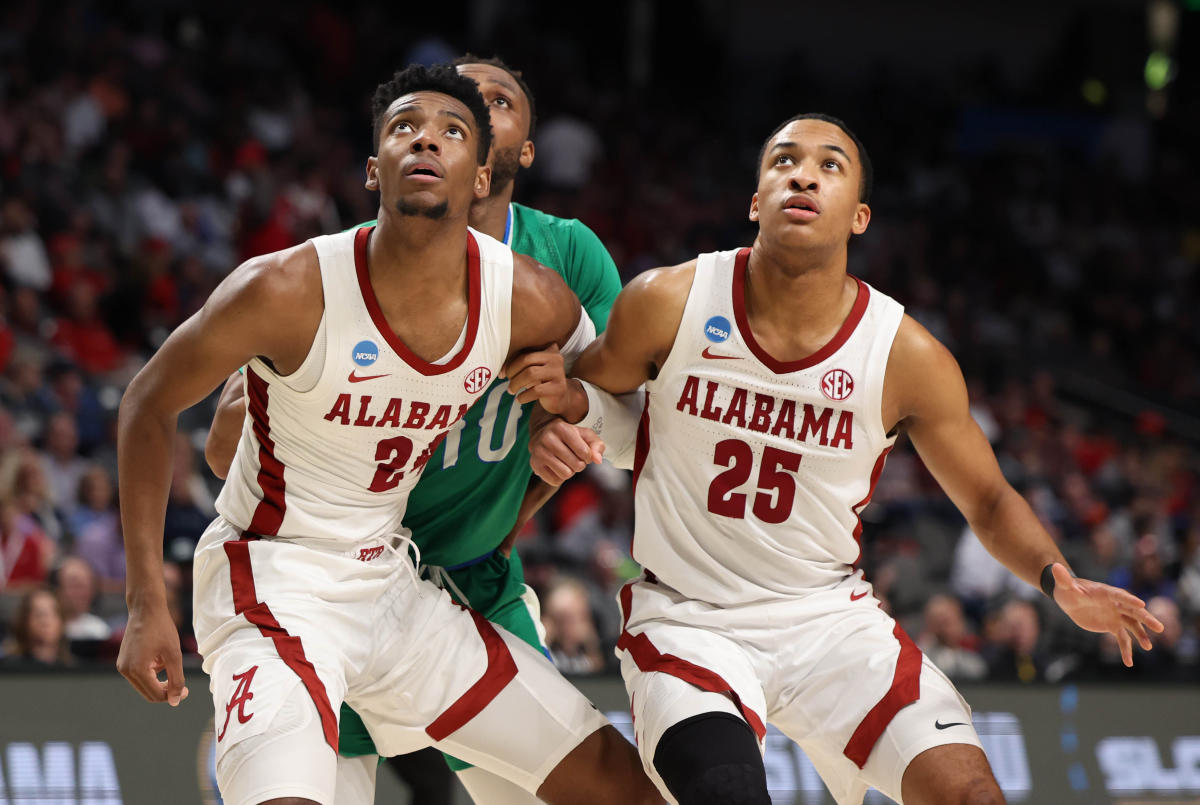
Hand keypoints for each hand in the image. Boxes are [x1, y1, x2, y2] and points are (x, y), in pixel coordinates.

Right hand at [117, 601, 189, 705]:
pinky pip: (141, 674)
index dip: (173, 695)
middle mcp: (125, 670)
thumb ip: (176, 679)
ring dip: (159, 680)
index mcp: (137, 670)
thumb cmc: (161, 628)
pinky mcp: (124, 661)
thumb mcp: (173, 654)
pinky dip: (153, 671)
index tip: (187, 690)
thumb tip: (175, 701)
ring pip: (145, 684)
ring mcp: (122, 666)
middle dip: (166, 690)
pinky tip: (160, 657)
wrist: (146, 608)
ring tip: (170, 662)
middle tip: (183, 685)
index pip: (155, 695)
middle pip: (148, 693)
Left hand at [503, 345, 572, 413]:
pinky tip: (519, 399)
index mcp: (549, 349)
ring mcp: (559, 373)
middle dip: (513, 371)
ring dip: (516, 383)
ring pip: (531, 374)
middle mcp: (556, 358)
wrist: (562, 398)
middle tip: (508, 381)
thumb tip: (500, 372)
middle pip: (527, 359)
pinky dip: (524, 396)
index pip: (525, 351)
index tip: (504, 373)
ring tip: (511, 390)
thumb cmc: (542, 381)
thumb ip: (517, 365)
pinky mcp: (559, 388)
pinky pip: (536, 390)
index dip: (511, 362)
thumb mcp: (531, 369)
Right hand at [530, 418, 604, 484]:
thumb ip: (597, 445)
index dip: (588, 457)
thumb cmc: (569, 436)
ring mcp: (539, 452)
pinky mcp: (535, 465)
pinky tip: (557, 467)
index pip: (584, 452)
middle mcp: (548, 439)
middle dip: (580, 465)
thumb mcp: (585, 435)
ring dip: (570, 471)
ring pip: (565, 474)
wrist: (543, 435)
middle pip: (576, 465)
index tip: (584, 453)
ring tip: (566, 462)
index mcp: (562, 428)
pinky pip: (555, 481)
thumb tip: (598, 460)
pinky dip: (560, 477)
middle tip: (574, 458)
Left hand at [1049, 563, 1164, 667]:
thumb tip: (1055, 566)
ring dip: (1141, 635)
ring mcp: (1116, 615)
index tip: (1142, 605)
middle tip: (1159, 627)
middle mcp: (1115, 604)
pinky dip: (1126, 649)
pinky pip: (1122, 638)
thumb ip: (1062, 578)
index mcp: (1106, 592)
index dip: (1129, 600)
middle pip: (1133, 611)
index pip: (1120, 595)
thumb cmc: (1067, 590)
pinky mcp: (1112, 626)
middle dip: (1146, 619)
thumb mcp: (1064, 586)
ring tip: (1148, 647)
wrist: (1069, 599)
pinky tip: (1129, 662)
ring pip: (1133, 625)